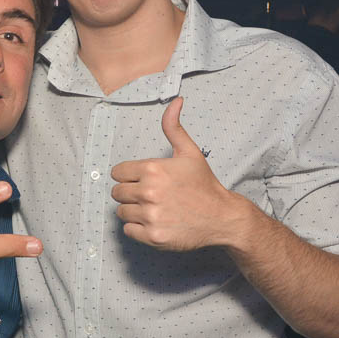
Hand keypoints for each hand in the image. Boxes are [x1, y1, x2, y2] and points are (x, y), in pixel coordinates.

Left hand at [110, 97, 240, 250]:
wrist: (222, 216)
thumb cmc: (203, 185)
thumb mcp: (188, 152)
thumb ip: (173, 127)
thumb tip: (175, 101)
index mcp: (153, 169)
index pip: (118, 172)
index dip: (129, 175)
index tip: (143, 180)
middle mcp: (149, 192)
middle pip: (117, 192)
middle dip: (130, 193)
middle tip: (150, 196)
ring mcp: (150, 215)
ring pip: (121, 212)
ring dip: (133, 211)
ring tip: (154, 208)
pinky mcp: (153, 236)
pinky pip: (128, 230)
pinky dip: (138, 228)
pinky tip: (155, 222)